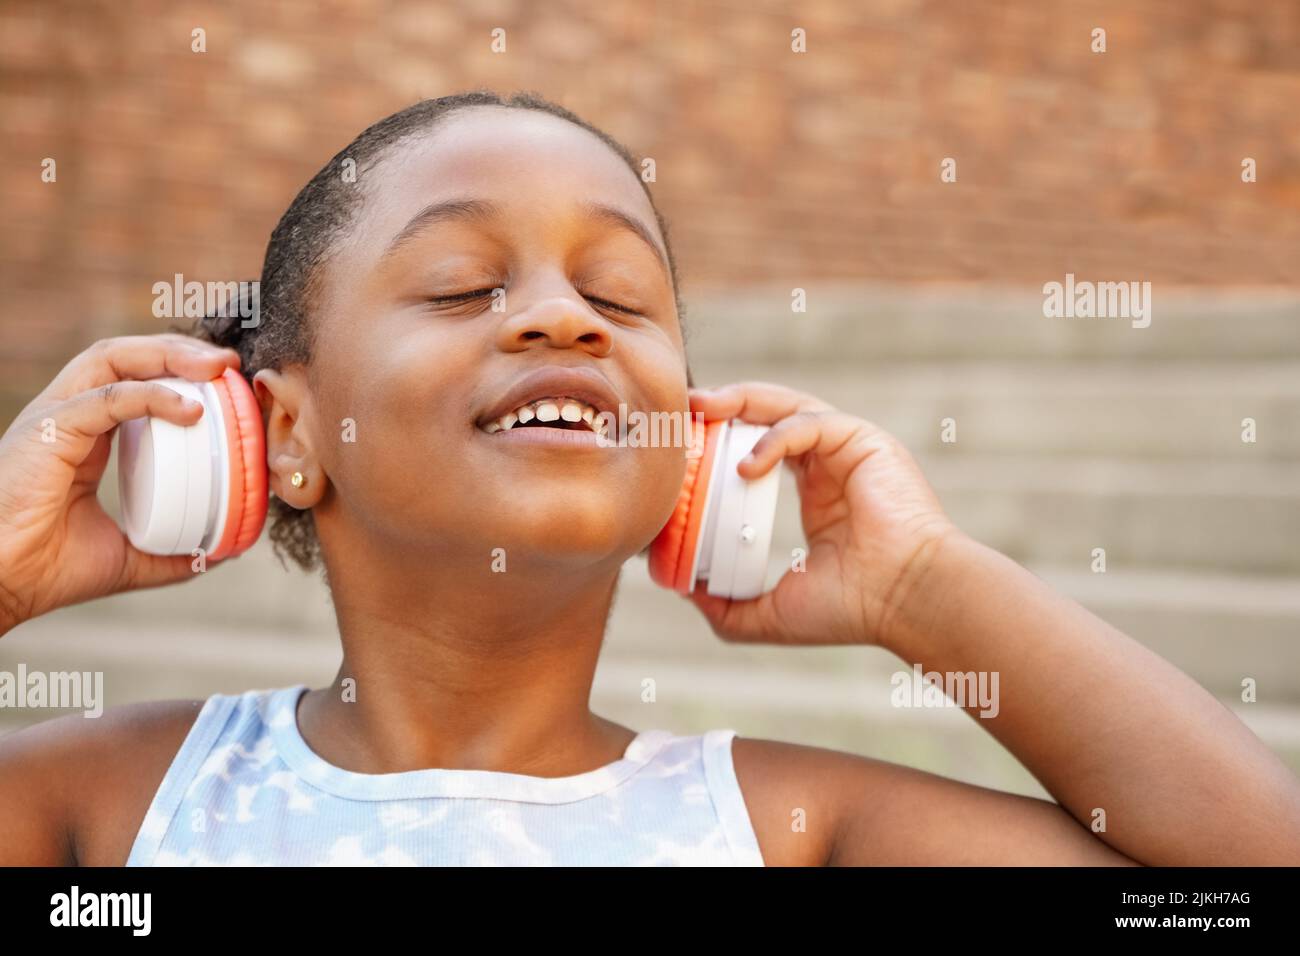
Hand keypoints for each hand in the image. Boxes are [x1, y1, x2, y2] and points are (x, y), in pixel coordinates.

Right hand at [0, 334, 241, 633]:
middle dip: (179, 350)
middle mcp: (66, 416)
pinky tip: (191, 410)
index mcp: (83, 436)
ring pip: (112, 358)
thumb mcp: (127, 558)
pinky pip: (107, 398)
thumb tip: (220, 553)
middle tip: (229, 365)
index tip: (227, 383)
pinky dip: (152, 396)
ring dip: (169, 355)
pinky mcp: (48, 430)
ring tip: (217, 368)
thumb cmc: (45, 570)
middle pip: (125, 356)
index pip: (132, 380)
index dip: (178, 372)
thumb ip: (173, 553)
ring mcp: (54, 418)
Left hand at [683, 381, 960, 647]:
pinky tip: (745, 467)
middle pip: (768, 415)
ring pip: (785, 405)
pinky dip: (772, 439)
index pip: (760, 449)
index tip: (679, 456)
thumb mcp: (772, 614)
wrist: (906, 602)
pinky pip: (808, 424)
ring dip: (740, 400)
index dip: (718, 446)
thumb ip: (727, 606)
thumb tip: (682, 591)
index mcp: (818, 494)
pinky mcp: (863, 440)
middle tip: (682, 414)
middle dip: (723, 408)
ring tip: (700, 411)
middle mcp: (832, 464)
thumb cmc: (852, 609)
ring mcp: (849, 448)